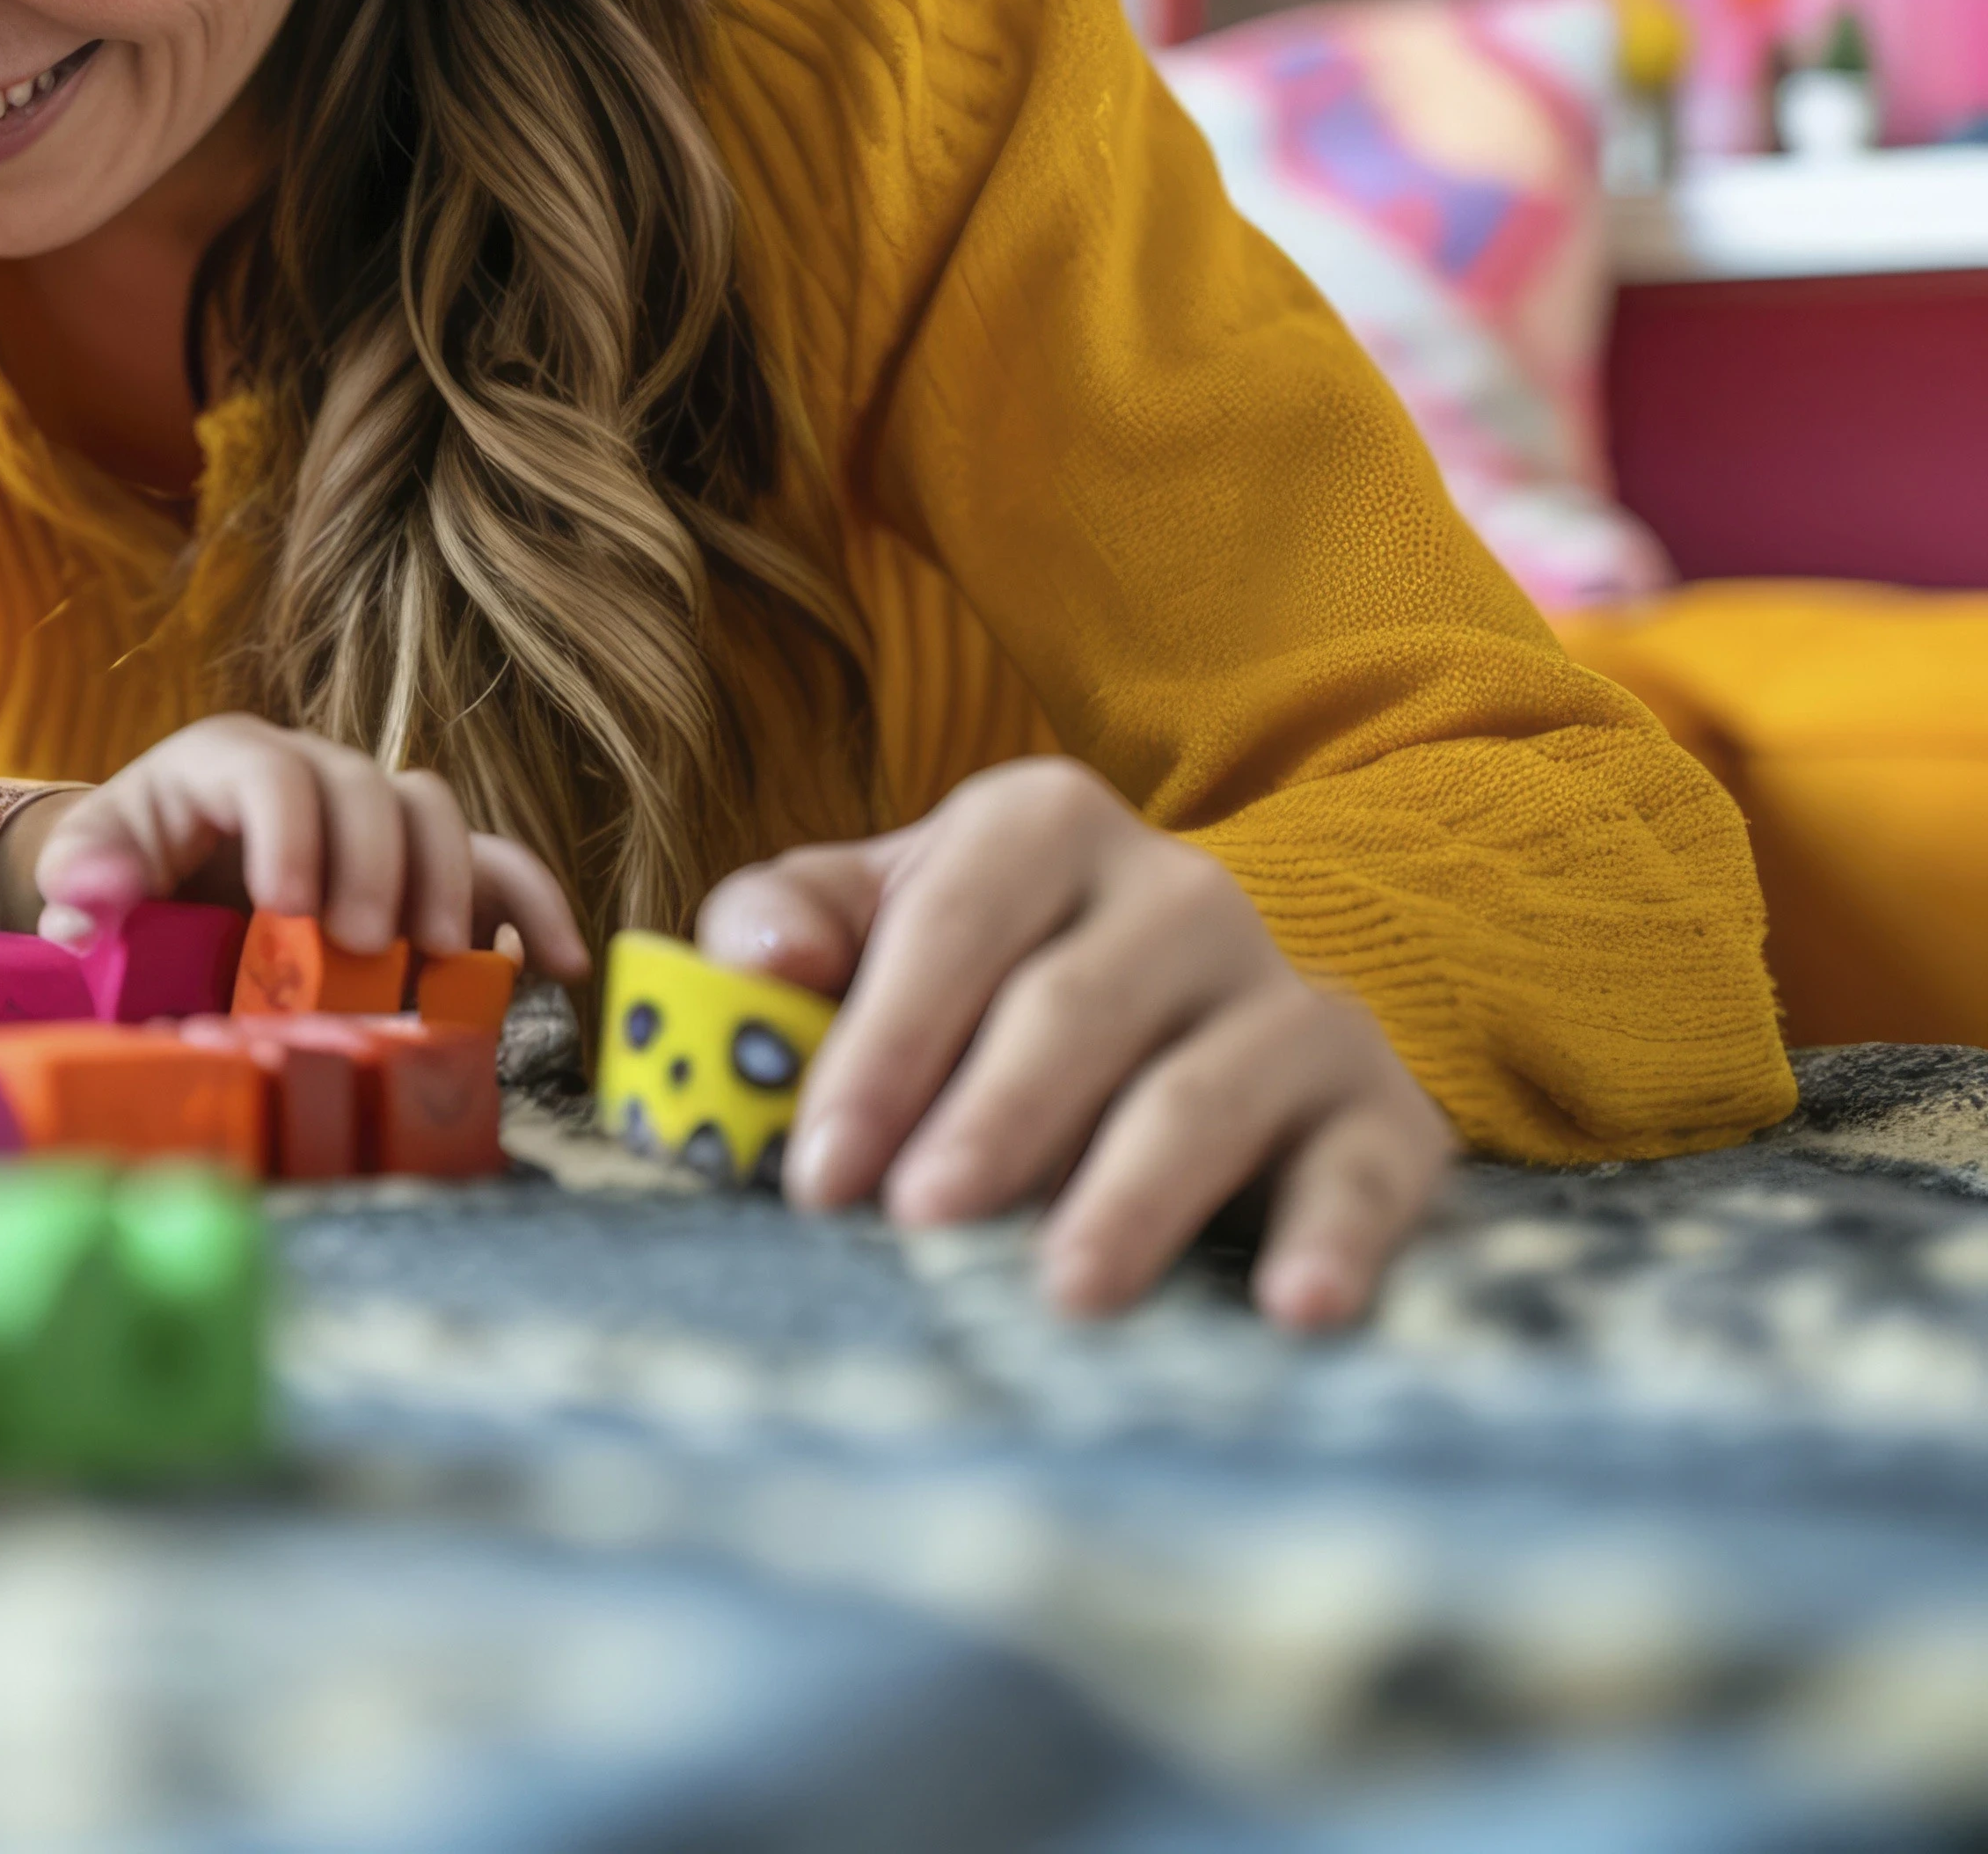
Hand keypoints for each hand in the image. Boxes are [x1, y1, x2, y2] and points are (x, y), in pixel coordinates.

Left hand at [0, 714, 589, 977]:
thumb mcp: (92, 866)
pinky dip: (530, 905)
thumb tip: (88, 891)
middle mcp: (314, 772)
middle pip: (365, 788)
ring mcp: (376, 815)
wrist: (162, 879)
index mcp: (229, 761)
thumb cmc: (130, 869)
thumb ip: (84, 875)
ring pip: (434, 813)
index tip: (283, 903)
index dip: (287, 829)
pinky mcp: (421, 866)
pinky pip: (491, 866)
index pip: (270, 771)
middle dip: (372, 864)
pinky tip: (558, 963)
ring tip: (430, 958)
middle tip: (360, 946)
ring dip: (444, 883)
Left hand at [698, 758, 1451, 1329]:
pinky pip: (1367, 1171)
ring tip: (1066, 1291)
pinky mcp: (1377, 1107)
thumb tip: (759, 960)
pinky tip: (1294, 1309)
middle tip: (922, 1219)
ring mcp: (1292, 997)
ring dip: (1132, 1194)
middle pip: (1074, 1007)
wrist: (1170, 1027)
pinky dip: (1339, 1240)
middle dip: (992, 1120)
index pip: (952, 927)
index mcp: (1041, 827)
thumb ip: (784, 923)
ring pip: (1206, 1092)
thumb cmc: (968, 989)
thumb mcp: (865, 928)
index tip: (821, 1173)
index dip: (881, 1048)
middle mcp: (1181, 894)